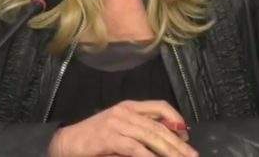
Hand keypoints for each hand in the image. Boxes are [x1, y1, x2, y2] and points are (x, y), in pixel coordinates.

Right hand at [47, 100, 195, 156]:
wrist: (66, 143)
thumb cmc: (93, 139)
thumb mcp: (119, 130)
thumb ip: (139, 132)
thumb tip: (166, 141)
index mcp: (129, 107)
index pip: (159, 106)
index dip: (176, 119)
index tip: (187, 134)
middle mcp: (125, 112)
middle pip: (159, 126)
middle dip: (178, 143)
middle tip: (192, 155)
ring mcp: (117, 124)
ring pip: (151, 137)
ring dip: (169, 151)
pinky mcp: (109, 138)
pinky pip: (135, 148)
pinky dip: (149, 156)